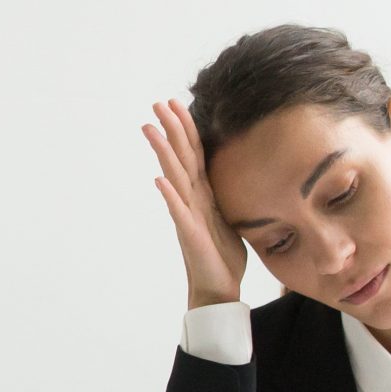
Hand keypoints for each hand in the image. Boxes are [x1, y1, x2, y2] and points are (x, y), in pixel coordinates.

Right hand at [143, 98, 245, 309]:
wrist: (218, 289)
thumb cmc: (223, 256)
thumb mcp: (230, 217)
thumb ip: (226, 195)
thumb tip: (241, 174)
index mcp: (203, 194)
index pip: (194, 153)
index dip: (186, 128)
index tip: (178, 102)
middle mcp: (191, 200)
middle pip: (180, 157)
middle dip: (170, 129)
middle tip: (157, 103)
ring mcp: (188, 215)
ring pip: (174, 177)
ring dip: (162, 153)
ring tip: (149, 129)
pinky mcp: (190, 235)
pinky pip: (178, 213)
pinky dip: (169, 196)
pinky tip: (159, 181)